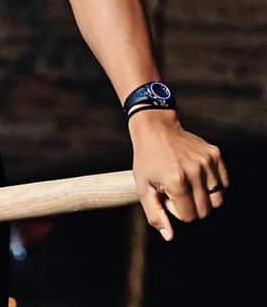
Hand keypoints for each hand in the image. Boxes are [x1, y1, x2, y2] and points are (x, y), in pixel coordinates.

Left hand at [129, 109, 229, 240]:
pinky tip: (197, 175)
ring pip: (218, 199)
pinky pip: (224, 183)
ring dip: (204, 197)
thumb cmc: (147, 159)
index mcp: (176, 181)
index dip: (177, 210)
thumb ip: (155, 214)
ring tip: (187, 183)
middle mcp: (195, 171)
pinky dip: (213, 184)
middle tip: (176, 189)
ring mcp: (207, 162)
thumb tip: (169, 237)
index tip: (167, 196)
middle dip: (191, 206)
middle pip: (205, 211)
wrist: (155, 128)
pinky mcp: (215, 154)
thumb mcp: (143, 187)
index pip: (189, 217)